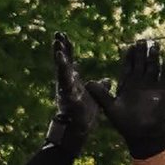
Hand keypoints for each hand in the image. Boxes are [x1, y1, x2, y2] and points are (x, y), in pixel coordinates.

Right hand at [45, 32, 98, 154]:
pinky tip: (61, 60)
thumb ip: (100, 86)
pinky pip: (65, 82)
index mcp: (72, 81)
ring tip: (57, 46)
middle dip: (60, 48)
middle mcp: (66, 83)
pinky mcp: (68, 96)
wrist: (79, 129)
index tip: (64, 35)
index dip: (67, 48)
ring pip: (62, 70)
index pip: (69, 60)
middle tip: (57, 34)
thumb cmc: (84, 114)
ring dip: (59, 58)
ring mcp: (65, 89)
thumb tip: (108, 79)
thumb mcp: (96, 96)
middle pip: (62, 62)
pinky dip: (63, 72)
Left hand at [86, 39, 164, 159]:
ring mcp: (151, 85)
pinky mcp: (162, 91)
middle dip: (142, 52)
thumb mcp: (110, 108)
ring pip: (153, 67)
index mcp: (126, 85)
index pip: (128, 66)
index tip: (130, 46)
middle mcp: (139, 82)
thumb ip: (101, 95)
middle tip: (142, 40)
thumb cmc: (125, 123)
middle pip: (141, 63)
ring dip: (154, 57)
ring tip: (155, 46)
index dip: (129, 57)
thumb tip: (88, 83)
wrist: (141, 134)